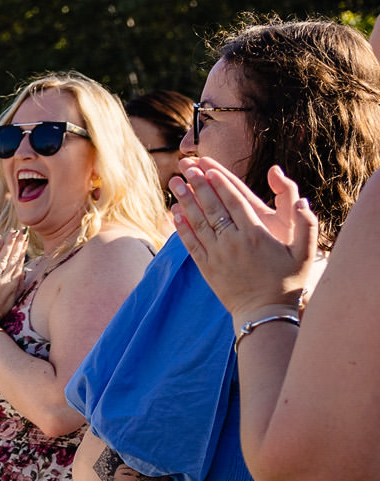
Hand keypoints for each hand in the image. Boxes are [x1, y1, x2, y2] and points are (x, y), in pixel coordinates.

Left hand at [170, 158, 317, 323]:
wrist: (264, 313)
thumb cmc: (288, 282)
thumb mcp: (306, 253)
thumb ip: (306, 225)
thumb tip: (302, 201)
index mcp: (256, 235)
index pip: (235, 202)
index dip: (221, 184)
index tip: (209, 169)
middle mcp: (232, 243)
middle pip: (212, 208)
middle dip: (198, 185)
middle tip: (186, 167)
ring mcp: (216, 256)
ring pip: (197, 223)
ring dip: (185, 201)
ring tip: (175, 183)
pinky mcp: (206, 268)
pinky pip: (190, 244)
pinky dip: (181, 227)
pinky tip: (173, 213)